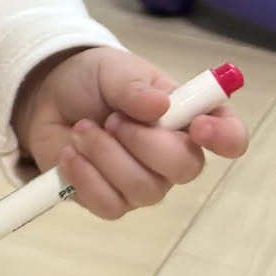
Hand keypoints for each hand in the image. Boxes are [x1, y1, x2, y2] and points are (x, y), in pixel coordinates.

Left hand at [11, 45, 248, 219]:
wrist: (47, 98)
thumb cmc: (91, 80)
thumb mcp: (112, 69)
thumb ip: (133, 87)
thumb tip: (160, 105)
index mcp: (186, 116)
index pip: (229, 136)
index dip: (225, 136)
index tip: (200, 127)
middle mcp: (173, 154)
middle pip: (185, 168)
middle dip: (144, 142)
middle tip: (112, 119)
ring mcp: (143, 182)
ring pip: (144, 189)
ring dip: (105, 154)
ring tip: (82, 129)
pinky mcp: (110, 200)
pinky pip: (109, 206)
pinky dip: (85, 177)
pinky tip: (70, 154)